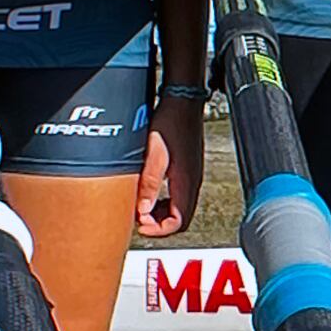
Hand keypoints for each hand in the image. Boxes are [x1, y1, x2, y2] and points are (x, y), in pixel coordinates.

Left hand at [138, 91, 202, 237]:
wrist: (183, 101)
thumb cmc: (170, 123)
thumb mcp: (154, 155)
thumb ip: (148, 184)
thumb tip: (141, 211)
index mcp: (186, 183)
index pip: (178, 222)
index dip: (158, 229)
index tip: (140, 224)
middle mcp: (193, 182)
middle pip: (180, 218)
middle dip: (158, 224)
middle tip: (138, 217)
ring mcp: (191, 176)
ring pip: (179, 208)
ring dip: (159, 213)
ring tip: (141, 206)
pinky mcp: (187, 169)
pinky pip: (178, 195)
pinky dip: (163, 201)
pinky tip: (149, 192)